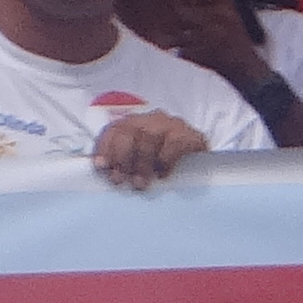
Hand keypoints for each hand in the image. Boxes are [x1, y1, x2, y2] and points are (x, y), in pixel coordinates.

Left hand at [93, 108, 220, 190]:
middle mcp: (150, 120)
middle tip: (119, 180)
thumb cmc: (163, 164)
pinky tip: (163, 174)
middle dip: (122, 156)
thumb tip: (105, 174)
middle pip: (130, 129)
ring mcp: (171, 124)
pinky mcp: (189, 134)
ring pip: (149, 135)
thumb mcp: (140, 163)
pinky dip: (165, 160)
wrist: (201, 163)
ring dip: (142, 161)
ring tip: (140, 183)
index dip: (104, 146)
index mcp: (134, 124)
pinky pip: (174, 142)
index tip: (101, 166)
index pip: (114, 129)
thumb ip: (123, 164)